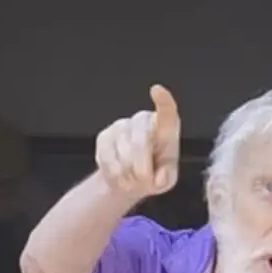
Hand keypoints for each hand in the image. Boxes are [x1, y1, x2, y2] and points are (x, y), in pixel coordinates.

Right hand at [95, 84, 180, 202]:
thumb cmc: (154, 174)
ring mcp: (122, 126)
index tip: (157, 90)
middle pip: (141, 139)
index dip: (163, 101)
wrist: (129, 180)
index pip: (167, 111)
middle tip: (143, 182)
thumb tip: (160, 178)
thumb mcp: (166, 180)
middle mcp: (143, 121)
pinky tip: (120, 176)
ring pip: (123, 153)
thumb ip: (166, 177)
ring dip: (128, 175)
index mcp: (164, 128)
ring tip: (132, 180)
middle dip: (142, 166)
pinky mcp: (104, 137)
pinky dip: (115, 175)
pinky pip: (108, 160)